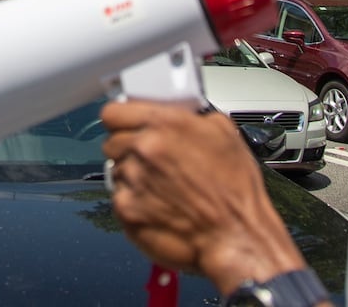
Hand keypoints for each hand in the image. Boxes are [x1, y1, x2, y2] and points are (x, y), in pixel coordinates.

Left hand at [100, 100, 305, 293]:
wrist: (236, 235)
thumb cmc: (235, 191)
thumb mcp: (224, 134)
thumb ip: (195, 116)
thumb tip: (184, 113)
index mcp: (164, 125)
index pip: (112, 112)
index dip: (118, 118)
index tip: (124, 125)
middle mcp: (144, 149)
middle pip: (111, 142)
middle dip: (126, 148)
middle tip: (149, 159)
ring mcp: (132, 181)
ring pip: (117, 171)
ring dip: (132, 176)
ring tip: (161, 186)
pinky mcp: (128, 211)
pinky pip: (120, 199)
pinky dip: (134, 202)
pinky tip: (158, 205)